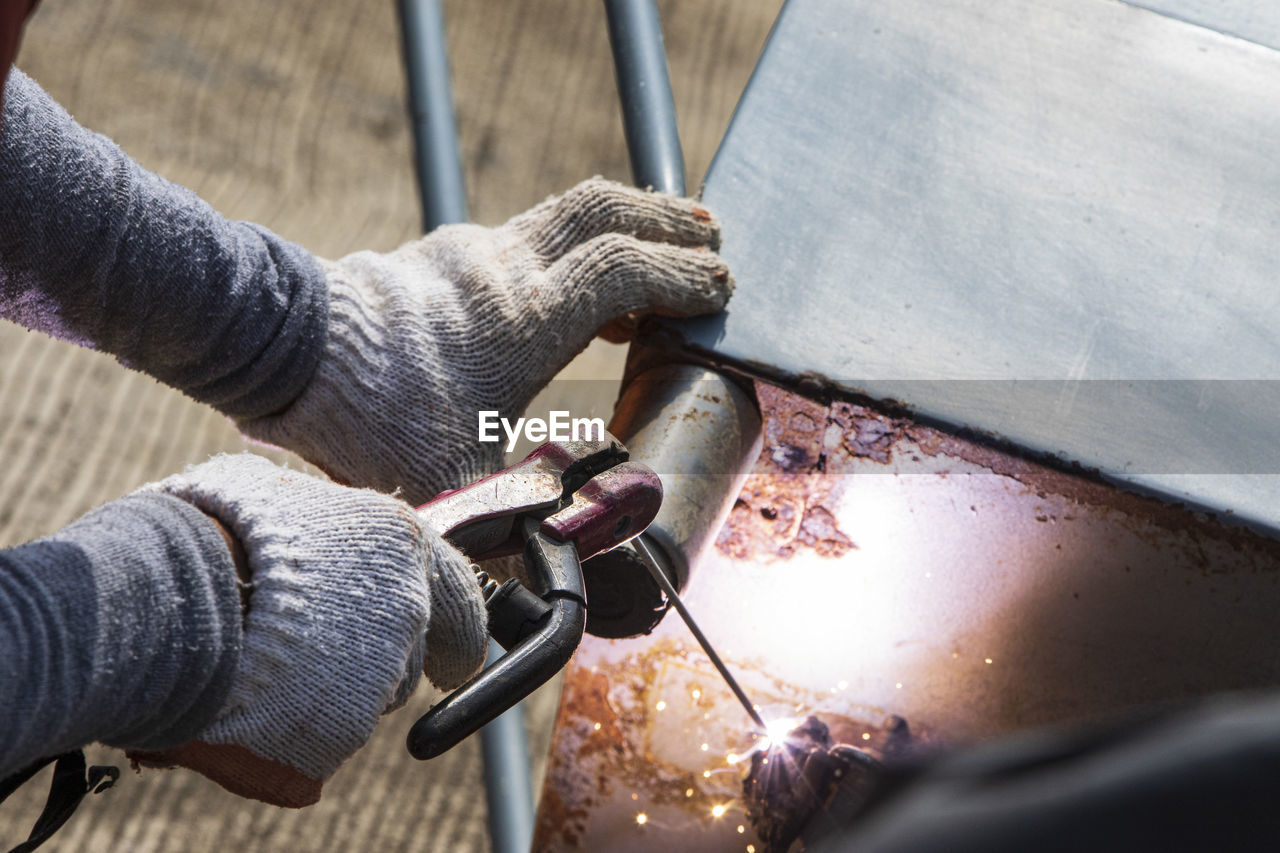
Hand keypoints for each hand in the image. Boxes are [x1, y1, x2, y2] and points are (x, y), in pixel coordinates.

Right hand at [127, 454, 486, 806]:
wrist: (163, 593)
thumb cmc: (210, 530)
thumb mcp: (273, 490)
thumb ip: (317, 513)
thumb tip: (305, 512)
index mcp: (401, 543)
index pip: (465, 597)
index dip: (456, 626)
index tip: (451, 651)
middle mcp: (406, 606)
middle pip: (415, 652)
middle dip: (384, 658)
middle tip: (338, 657)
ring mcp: (377, 670)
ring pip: (374, 696)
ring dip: (343, 688)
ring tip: (279, 665)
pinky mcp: (340, 726)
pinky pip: (331, 734)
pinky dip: (303, 725)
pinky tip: (262, 698)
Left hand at [236, 177, 731, 504]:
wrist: (282, 354)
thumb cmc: (368, 421)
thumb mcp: (454, 487)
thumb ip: (525, 524)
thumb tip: (577, 574)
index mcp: (524, 321)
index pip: (625, 272)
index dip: (683, 278)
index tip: (720, 293)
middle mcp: (506, 270)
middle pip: (607, 212)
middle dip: (668, 223)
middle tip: (711, 240)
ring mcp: (476, 252)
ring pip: (571, 211)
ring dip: (626, 223)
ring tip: (665, 244)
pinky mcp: (448, 253)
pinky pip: (536, 231)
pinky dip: (580, 243)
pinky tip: (585, 288)